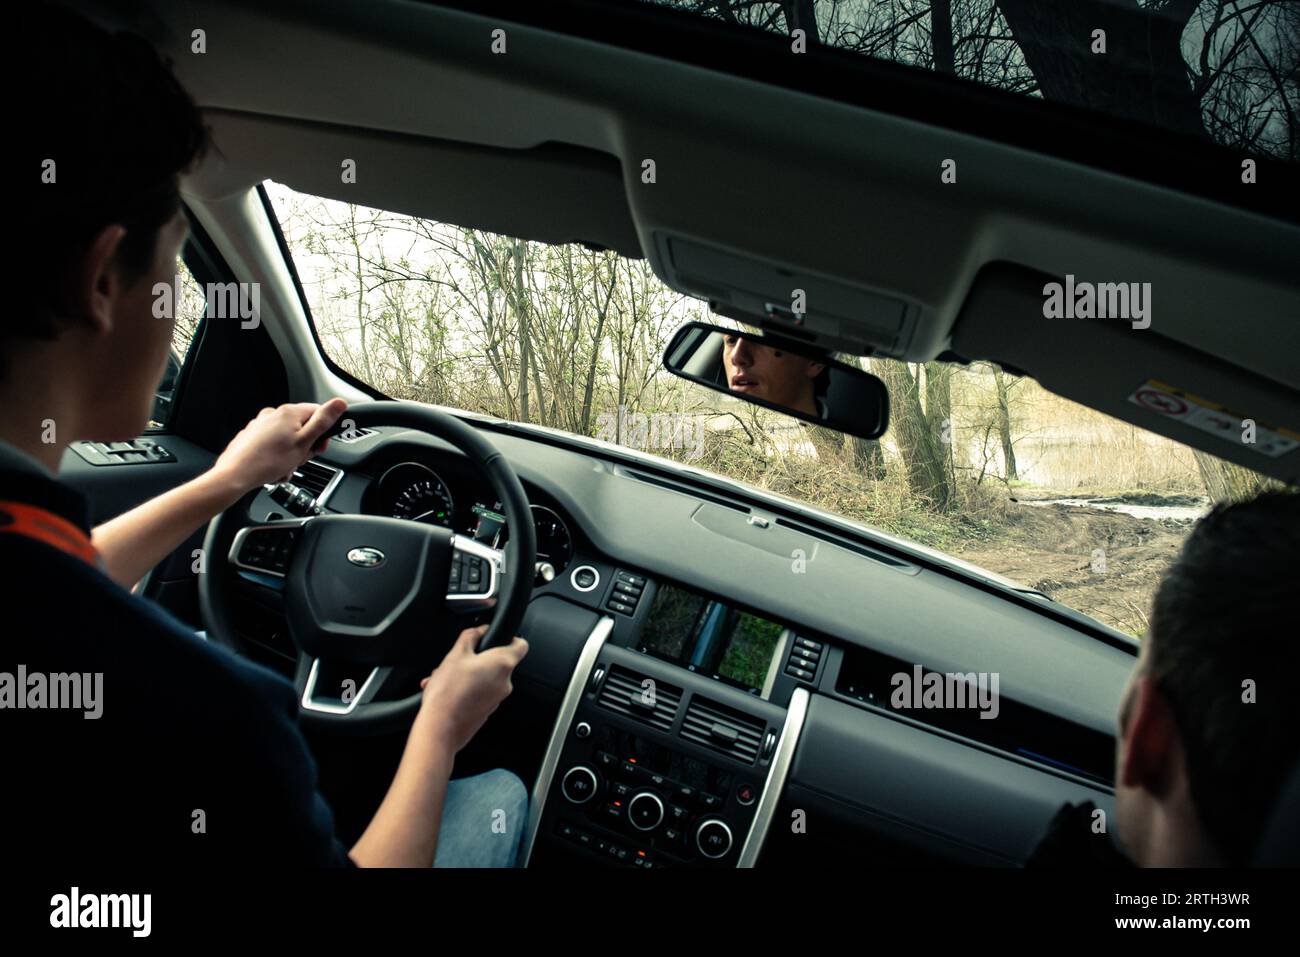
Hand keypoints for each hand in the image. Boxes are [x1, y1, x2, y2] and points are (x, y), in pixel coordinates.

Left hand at [210, 398, 347, 491]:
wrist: (235, 475)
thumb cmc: (267, 461)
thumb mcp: (304, 442)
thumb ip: (323, 422)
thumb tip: (339, 403)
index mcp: (288, 412)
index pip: (318, 413)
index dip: (323, 432)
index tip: (320, 446)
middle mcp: (273, 414)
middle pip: (302, 428)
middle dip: (305, 447)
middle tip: (299, 459)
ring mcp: (261, 425)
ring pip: (288, 439)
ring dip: (291, 455)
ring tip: (284, 467)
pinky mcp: (252, 437)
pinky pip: (273, 446)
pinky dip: (277, 457)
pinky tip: (274, 468)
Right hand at [416, 625, 528, 754]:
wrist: (440, 729)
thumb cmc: (448, 694)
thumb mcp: (455, 654)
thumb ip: (471, 636)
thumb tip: (479, 630)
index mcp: (503, 664)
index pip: (521, 645)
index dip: (510, 637)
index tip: (497, 636)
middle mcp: (505, 683)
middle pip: (497, 662)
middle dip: (477, 659)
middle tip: (458, 660)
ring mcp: (497, 699)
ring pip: (485, 678)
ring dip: (467, 674)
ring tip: (445, 677)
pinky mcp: (486, 711)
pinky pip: (479, 693)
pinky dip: (465, 689)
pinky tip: (447, 690)